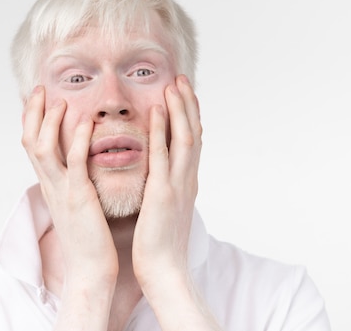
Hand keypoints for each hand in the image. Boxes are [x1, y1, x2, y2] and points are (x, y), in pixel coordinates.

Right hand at [21, 86, 117, 327]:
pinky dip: (77, 140)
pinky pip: (73, 163)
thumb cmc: (90, 240)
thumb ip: (75, 184)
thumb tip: (80, 168)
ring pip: (43, 148)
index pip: (33, 148)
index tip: (36, 101)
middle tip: (40, 90)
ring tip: (60, 99)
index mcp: (51, 187)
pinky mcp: (78, 198)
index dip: (32, 123)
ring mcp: (62, 191)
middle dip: (33, 114)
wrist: (91, 271)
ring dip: (49, 121)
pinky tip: (85, 121)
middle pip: (30, 142)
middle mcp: (51, 186)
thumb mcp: (77, 206)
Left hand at [132, 74, 201, 286]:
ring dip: (180, 109)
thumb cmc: (161, 245)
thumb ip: (166, 189)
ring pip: (184, 137)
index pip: (192, 142)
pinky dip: (162, 130)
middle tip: (181, 78)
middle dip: (188, 104)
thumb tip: (161, 178)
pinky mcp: (163, 193)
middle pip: (193, 133)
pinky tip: (157, 110)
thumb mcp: (166, 211)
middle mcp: (187, 179)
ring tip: (173, 84)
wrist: (165, 272)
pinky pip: (163, 155)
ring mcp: (178, 185)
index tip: (183, 94)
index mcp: (187, 183)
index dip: (190, 116)